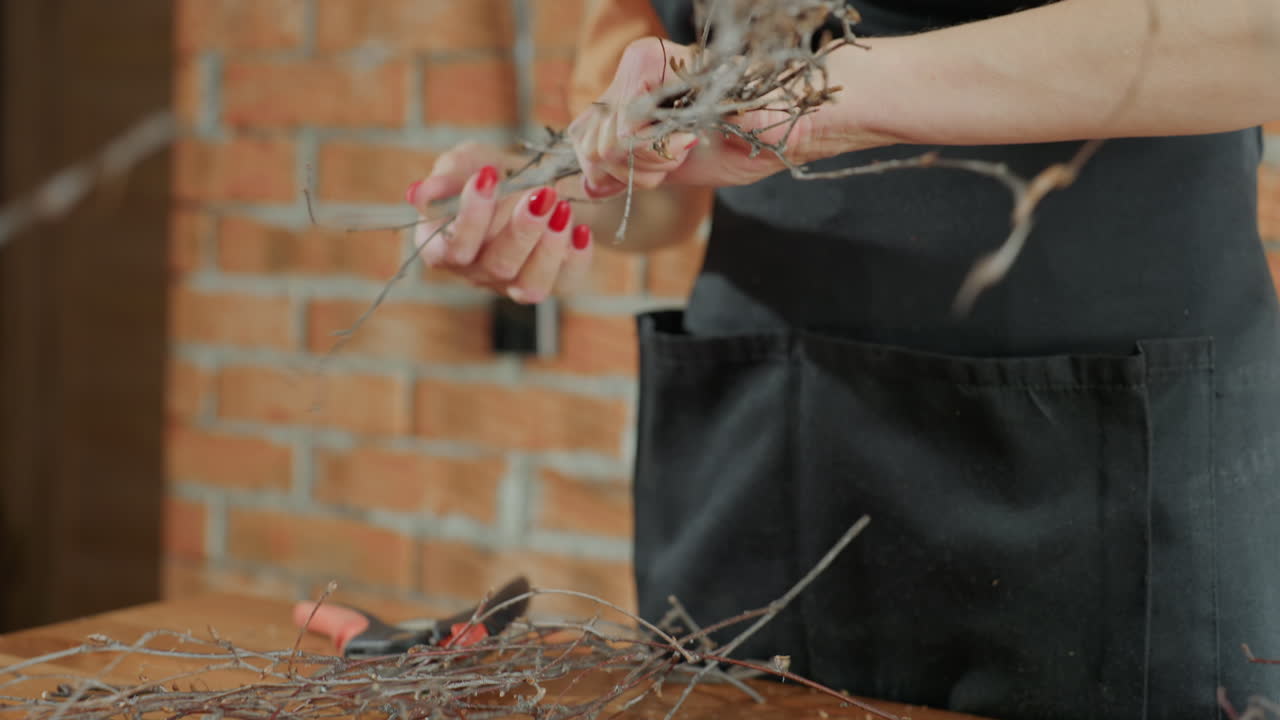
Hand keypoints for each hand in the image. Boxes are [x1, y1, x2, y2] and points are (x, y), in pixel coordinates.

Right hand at [407, 142, 593, 303]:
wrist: (542, 183)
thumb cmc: (498, 176)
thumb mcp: (473, 161)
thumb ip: (449, 173)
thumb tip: (419, 193)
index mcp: (445, 245)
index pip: (447, 251)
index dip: (468, 218)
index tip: (489, 175)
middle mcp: (477, 272)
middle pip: (493, 267)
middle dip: (518, 230)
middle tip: (540, 194)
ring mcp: (515, 284)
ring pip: (528, 286)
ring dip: (547, 247)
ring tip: (562, 208)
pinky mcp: (554, 284)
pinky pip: (565, 284)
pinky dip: (577, 258)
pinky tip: (581, 230)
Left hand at [569, 37, 883, 193]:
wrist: (795, 123)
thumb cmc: (746, 143)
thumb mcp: (679, 168)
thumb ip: (630, 172)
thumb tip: (588, 181)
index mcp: (635, 99)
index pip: (585, 138)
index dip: (609, 170)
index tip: (656, 174)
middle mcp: (632, 77)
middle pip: (589, 139)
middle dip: (630, 169)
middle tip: (678, 157)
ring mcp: (639, 67)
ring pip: (605, 134)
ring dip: (647, 159)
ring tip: (689, 144)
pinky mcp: (652, 62)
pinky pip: (626, 123)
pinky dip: (656, 148)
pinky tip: (691, 137)